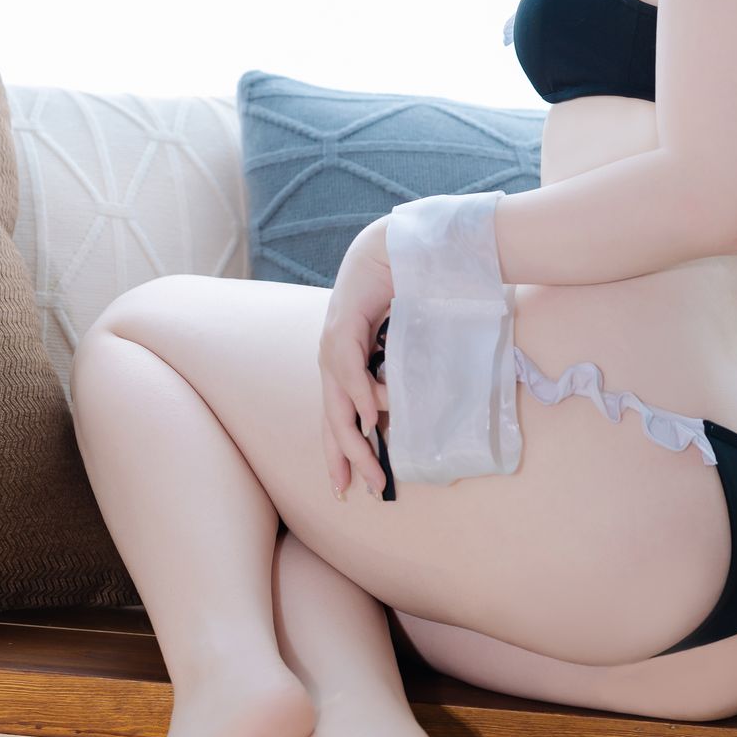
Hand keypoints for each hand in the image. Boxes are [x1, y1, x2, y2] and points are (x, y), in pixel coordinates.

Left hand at [318, 218, 393, 497]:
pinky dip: (359, 394)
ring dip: (356, 438)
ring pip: (338, 403)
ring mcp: (333, 342)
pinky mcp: (342, 323)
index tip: (348, 489)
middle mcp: (331, 359)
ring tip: (374, 466)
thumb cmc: (403, 293)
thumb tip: (405, 410)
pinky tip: (371, 418)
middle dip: (347, 459)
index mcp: (344, 365)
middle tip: (366, 491)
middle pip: (333, 420)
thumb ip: (398, 376)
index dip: (341, 454)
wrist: (395, 246)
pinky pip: (349, 367)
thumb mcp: (401, 346)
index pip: (338, 418)